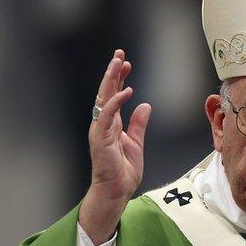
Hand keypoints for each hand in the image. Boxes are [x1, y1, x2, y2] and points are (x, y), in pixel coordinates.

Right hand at [79, 49, 151, 243]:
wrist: (116, 192)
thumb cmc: (122, 172)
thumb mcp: (136, 143)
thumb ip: (139, 124)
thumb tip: (145, 105)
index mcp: (112, 124)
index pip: (114, 95)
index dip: (119, 78)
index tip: (125, 62)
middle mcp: (104, 123)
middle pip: (107, 91)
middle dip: (113, 71)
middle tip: (119, 53)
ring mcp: (100, 129)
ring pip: (104, 99)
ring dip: (111, 79)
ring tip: (119, 63)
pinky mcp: (100, 138)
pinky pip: (107, 116)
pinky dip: (116, 102)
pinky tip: (126, 90)